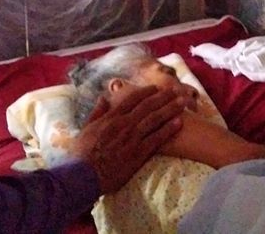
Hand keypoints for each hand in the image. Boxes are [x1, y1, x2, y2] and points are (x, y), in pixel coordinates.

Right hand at [69, 85, 184, 192]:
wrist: (84, 176)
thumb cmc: (81, 154)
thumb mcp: (86, 129)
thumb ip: (96, 112)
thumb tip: (103, 98)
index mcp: (112, 118)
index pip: (131, 100)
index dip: (145, 92)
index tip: (156, 88)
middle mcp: (124, 124)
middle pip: (148, 106)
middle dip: (163, 97)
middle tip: (176, 90)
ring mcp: (133, 138)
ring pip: (155, 119)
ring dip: (170, 109)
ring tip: (183, 102)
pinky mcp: (139, 153)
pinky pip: (157, 139)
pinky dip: (169, 129)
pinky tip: (179, 122)